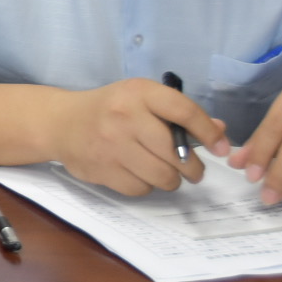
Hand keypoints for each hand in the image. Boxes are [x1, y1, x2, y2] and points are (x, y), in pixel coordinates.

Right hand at [47, 78, 226, 194]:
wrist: (61, 123)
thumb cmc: (110, 109)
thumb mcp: (142, 99)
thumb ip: (179, 113)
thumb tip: (219, 132)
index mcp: (138, 93)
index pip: (184, 112)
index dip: (208, 133)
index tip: (220, 149)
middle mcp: (124, 117)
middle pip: (176, 153)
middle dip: (193, 168)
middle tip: (193, 171)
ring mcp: (111, 145)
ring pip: (162, 176)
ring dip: (170, 179)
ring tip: (164, 172)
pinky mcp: (101, 169)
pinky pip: (140, 188)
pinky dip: (145, 185)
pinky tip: (137, 173)